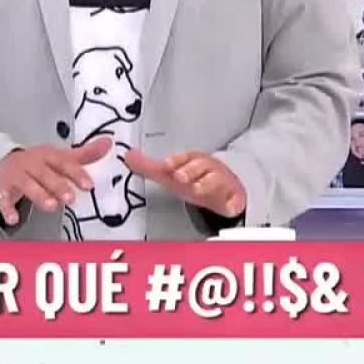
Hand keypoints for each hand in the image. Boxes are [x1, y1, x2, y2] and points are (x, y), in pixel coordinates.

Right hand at [0, 138, 111, 225]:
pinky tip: (14, 219)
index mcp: (48, 155)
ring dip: (39, 195)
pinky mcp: (2, 190)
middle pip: (45, 174)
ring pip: (28, 185)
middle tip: (71, 198)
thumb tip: (108, 143)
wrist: (3, 164)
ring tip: (52, 206)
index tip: (89, 185)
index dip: (77, 173)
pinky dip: (7, 209)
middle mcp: (32, 164)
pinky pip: (3, 200)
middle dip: (58, 186)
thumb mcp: (60, 157)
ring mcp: (17, 177)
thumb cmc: (38, 163)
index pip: (64, 163)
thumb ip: (85, 154)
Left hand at [125, 150, 247, 217]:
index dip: (176, 160)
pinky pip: (235, 200)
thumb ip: (149, 167)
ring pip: (217, 180)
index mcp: (193, 162)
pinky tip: (229, 207)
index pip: (185, 158)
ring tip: (198, 188)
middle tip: (180, 176)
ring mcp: (221, 183)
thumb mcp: (172, 174)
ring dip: (207, 183)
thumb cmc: (195, 179)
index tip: (167, 164)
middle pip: (201, 166)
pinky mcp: (233, 198)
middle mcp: (208, 170)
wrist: (222, 190)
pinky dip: (232, 203)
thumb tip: (128, 157)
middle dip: (190, 169)